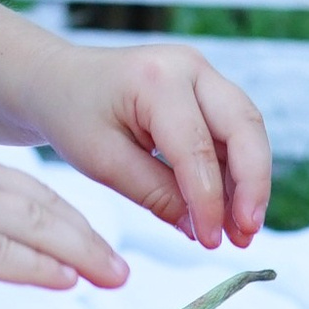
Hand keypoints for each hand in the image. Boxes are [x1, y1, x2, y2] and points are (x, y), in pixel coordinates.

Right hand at [0, 136, 128, 298]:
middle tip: (119, 262)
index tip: (89, 240)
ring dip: (78, 253)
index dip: (62, 216)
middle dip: (84, 235)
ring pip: (30, 227)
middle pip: (38, 204)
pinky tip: (66, 280)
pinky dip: (38, 266)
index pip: (22, 187)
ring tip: (111, 274)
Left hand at [41, 41, 271, 249]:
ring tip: (240, 234)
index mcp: (156, 79)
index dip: (209, 200)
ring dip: (248, 183)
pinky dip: (234, 172)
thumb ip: (155, 194)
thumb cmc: (71, 114)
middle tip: (247, 234)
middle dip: (252, 185)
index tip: (210, 241)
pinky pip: (232, 133)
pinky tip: (228, 212)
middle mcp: (189, 67)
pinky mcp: (205, 91)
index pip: (197, 147)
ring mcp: (202, 75)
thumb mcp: (102, 162)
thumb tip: (201, 228)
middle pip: (243, 126)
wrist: (56, 80)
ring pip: (246, 130)